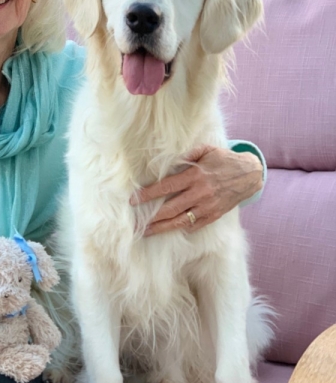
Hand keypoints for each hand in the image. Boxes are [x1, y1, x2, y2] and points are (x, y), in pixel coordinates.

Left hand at [130, 145, 262, 235]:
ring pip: (180, 221)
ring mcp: (207, 207)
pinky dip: (181, 228)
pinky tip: (167, 231)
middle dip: (150, 217)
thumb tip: (166, 160)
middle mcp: (200, 193)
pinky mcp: (214, 215)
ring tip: (145, 232)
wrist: (249, 175)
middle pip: (170, 208)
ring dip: (161, 227)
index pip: (166, 187)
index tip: (133, 200)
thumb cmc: (224, 160)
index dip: (148, 194)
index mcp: (195, 176)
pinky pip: (194, 225)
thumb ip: (186, 155)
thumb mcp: (206, 150)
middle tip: (134, 223)